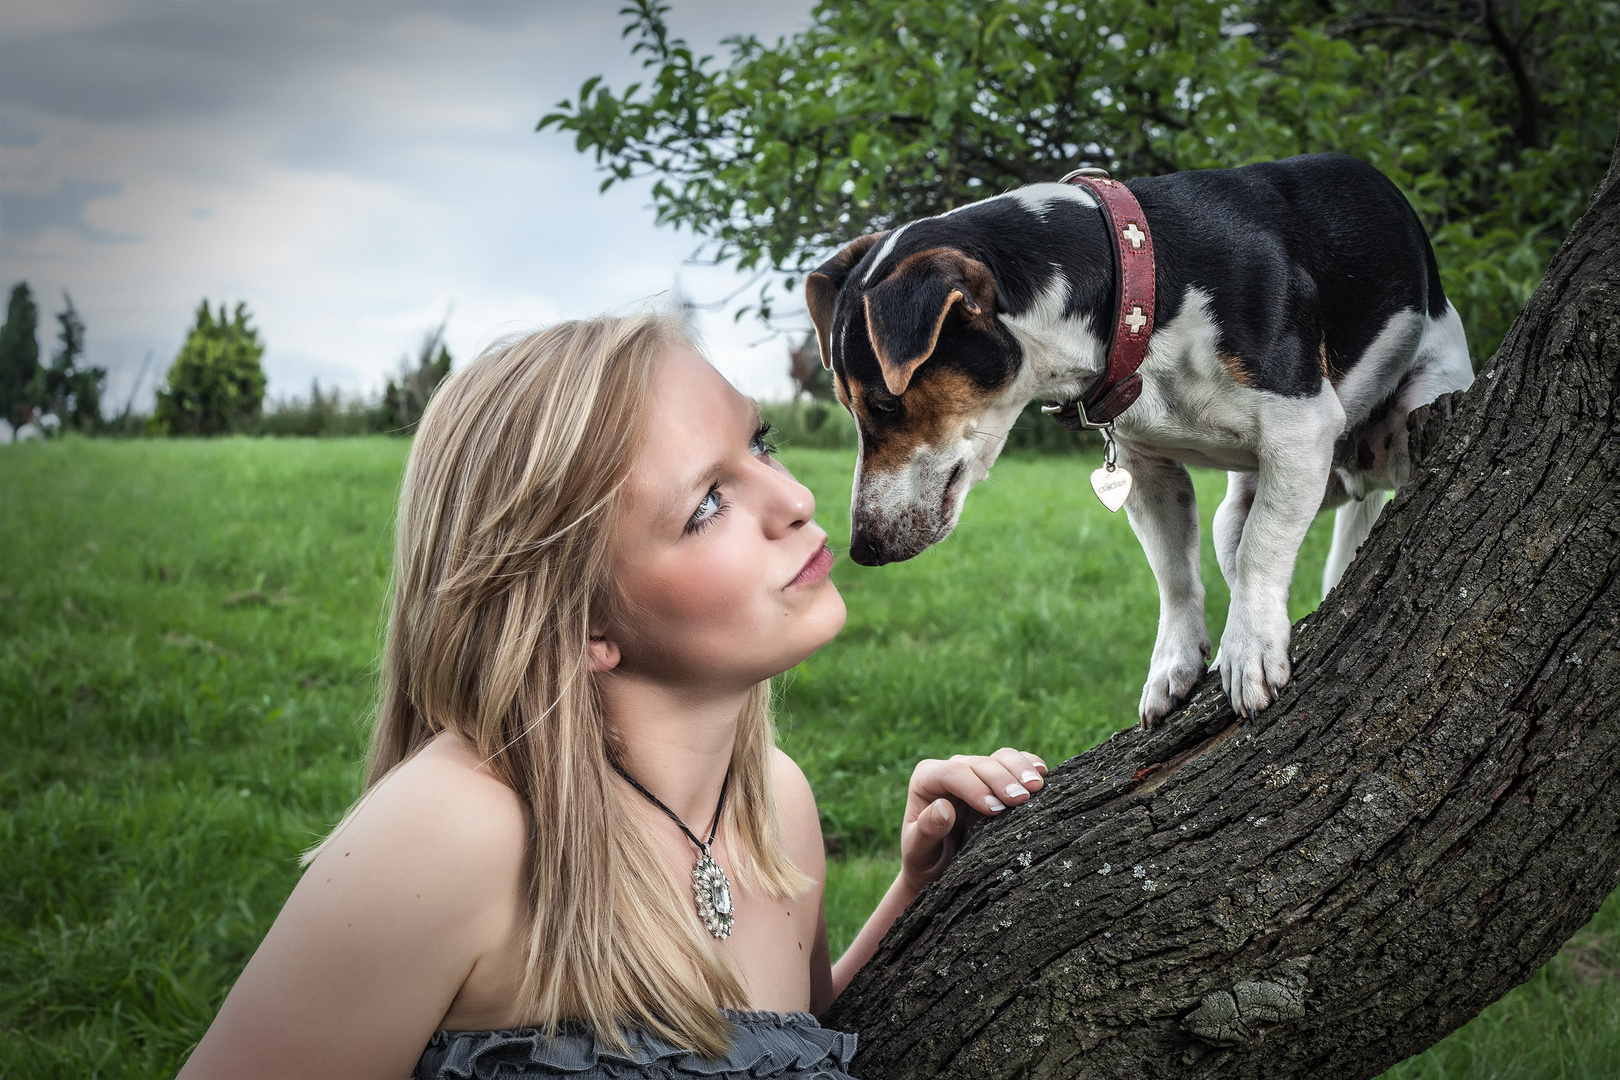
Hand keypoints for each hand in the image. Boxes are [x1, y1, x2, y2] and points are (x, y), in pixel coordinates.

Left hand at [899, 748, 1047, 892]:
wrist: (940, 868)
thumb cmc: (925, 859)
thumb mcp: (918, 851)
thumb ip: (926, 830)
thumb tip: (944, 807)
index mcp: (926, 780)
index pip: (952, 773)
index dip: (975, 787)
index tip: (995, 809)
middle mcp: (952, 770)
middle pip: (980, 763)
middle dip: (1001, 779)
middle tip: (1021, 800)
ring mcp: (977, 772)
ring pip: (1001, 757)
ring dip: (1020, 769)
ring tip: (1036, 787)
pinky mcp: (997, 780)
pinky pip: (1015, 764)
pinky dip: (1030, 765)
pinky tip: (1043, 775)